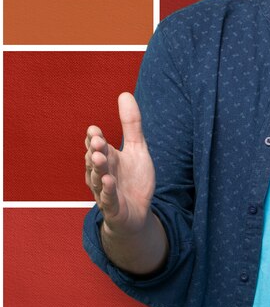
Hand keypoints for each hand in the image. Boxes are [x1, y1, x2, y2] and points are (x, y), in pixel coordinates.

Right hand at [84, 92, 154, 236]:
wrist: (137, 213)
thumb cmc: (134, 179)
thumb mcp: (137, 148)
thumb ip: (131, 124)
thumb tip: (124, 93)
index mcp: (107, 158)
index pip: (96, 145)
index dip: (94, 138)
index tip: (94, 129)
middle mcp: (103, 173)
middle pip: (95, 160)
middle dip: (94, 150)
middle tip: (96, 140)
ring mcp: (106, 191)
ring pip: (98, 179)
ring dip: (98, 168)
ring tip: (99, 157)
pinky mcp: (113, 208)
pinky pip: (108, 200)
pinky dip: (108, 191)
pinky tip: (110, 182)